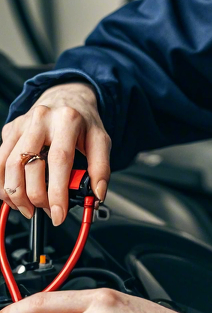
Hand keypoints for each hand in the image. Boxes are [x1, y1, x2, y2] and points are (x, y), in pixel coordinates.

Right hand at [0, 84, 110, 223]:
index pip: (59, 160)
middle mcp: (41, 119)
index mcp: (67, 120)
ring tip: (28, 207)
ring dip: (15, 194)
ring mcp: (22, 124)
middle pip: (29, 165)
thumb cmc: (82, 121)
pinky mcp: (9, 130)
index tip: (58, 214)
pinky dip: (3, 184)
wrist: (66, 98)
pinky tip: (14, 195)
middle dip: (36, 197)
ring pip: (7, 165)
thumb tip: (97, 195)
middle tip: (46, 210)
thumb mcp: (100, 139)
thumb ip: (101, 168)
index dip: (57, 192)